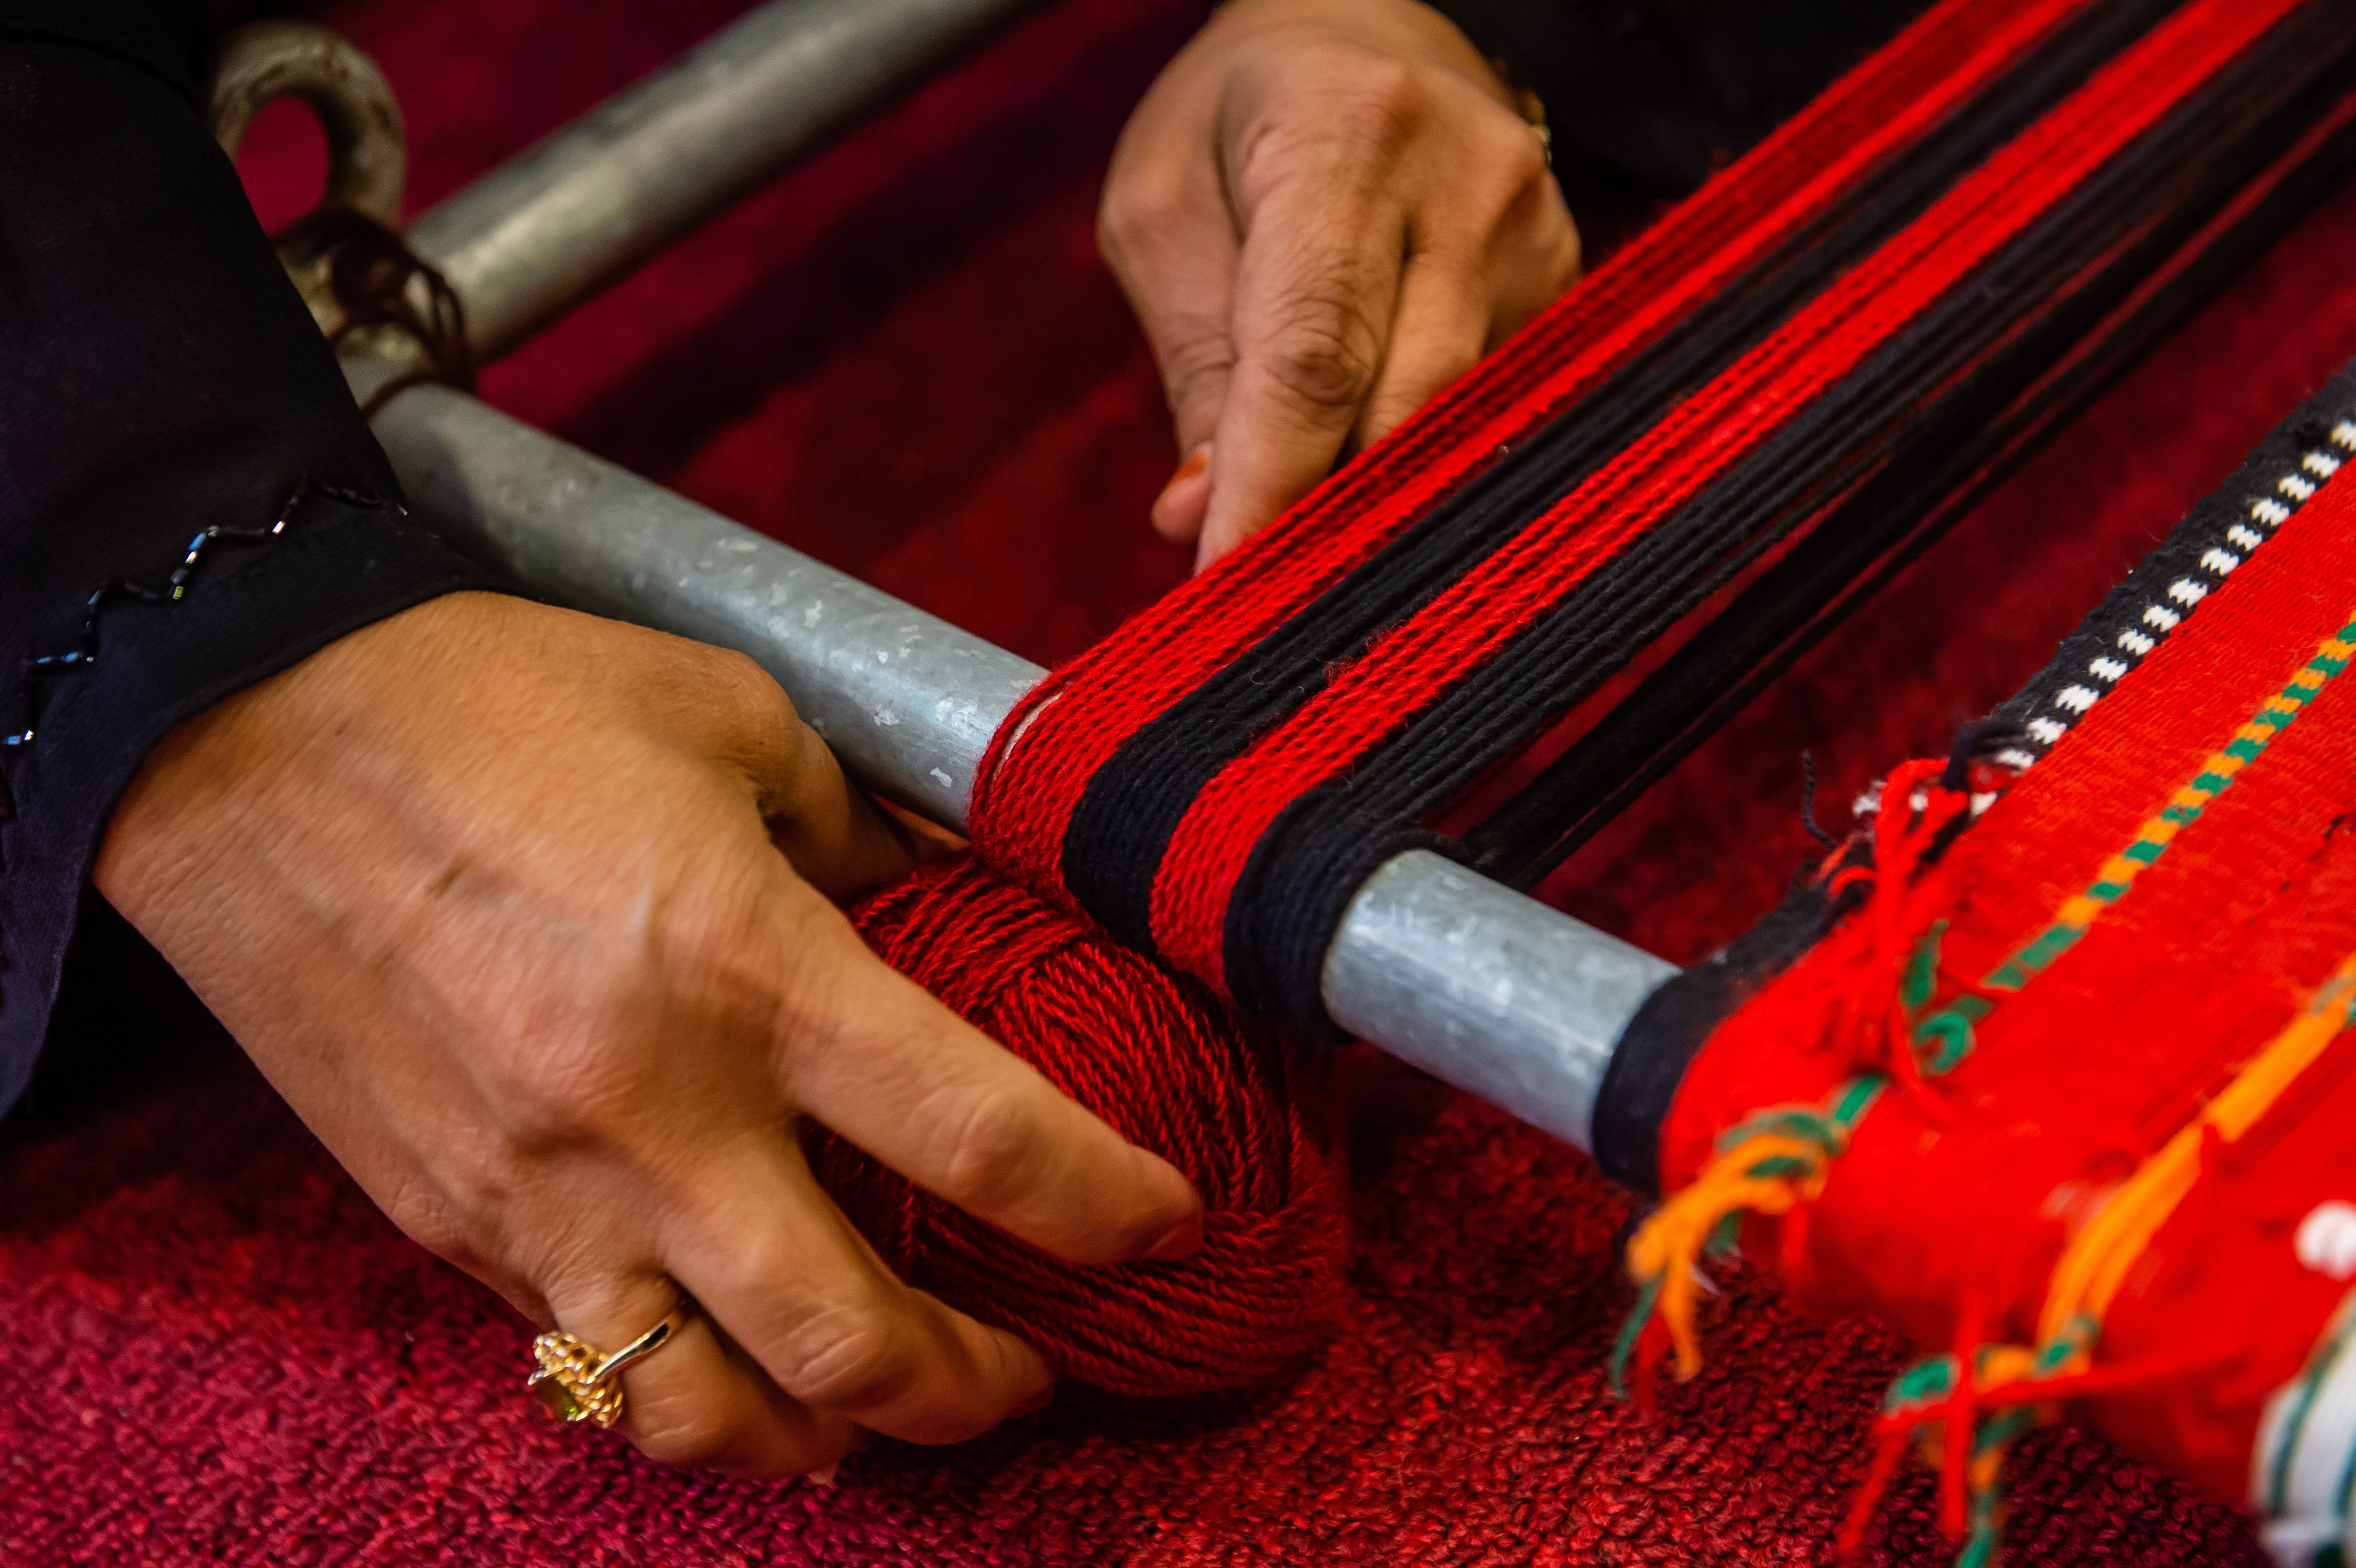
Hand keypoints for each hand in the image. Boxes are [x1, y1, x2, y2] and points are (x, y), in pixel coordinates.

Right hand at [94, 592, 1202, 1478]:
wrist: (249, 736)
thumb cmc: (501, 705)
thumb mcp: (732, 725)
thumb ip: (866, 834)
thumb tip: (960, 900)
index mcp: (746, 971)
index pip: (981, 1139)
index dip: (1106, 1205)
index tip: (1164, 1224)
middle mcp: (651, 1119)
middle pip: (855, 1346)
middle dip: (979, 1388)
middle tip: (1034, 1368)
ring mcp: (538, 1198)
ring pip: (709, 1419)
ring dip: (833, 1439)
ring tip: (891, 1407)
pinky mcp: (449, 1227)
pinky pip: (587, 1369)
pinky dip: (687, 1395)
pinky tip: (733, 1355)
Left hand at [1102, 0, 1580, 568]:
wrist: (1365, 29)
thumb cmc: (1241, 116)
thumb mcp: (1165, 209)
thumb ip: (1192, 361)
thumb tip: (1198, 511)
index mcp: (1349, 133)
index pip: (1315, 350)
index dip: (1272, 482)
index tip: (1225, 581)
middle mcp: (1466, 182)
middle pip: (1401, 407)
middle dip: (1319, 512)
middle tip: (1250, 590)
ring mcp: (1534, 234)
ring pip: (1449, 426)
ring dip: (1367, 496)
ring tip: (1297, 525)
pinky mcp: (1563, 282)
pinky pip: (1485, 410)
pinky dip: (1415, 457)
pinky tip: (1365, 468)